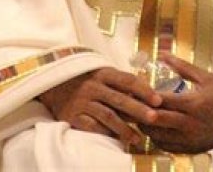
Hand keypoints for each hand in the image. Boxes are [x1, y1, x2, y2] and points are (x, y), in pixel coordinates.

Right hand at [38, 67, 161, 147]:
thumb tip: (148, 92)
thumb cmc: (86, 79)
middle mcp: (93, 86)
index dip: (144, 90)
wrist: (53, 84)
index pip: (128, 80)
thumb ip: (122, 83)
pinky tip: (116, 139)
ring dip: (124, 128)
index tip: (158, 101)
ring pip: (107, 116)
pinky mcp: (72, 116)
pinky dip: (105, 133)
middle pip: (120, 99)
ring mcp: (82, 102)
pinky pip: (91, 127)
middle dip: (138, 110)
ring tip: (138, 138)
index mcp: (104, 73)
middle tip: (154, 118)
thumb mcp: (102, 74)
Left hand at [139, 54, 212, 152]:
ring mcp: (190, 139)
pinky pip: (166, 146)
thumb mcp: (205, 77)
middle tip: (128, 105)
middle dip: (139, 113)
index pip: (161, 101)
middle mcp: (190, 124)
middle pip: (156, 120)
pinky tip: (152, 127)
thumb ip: (182, 66)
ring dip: (145, 126)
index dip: (144, 96)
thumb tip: (162, 54)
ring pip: (158, 135)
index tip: (133, 90)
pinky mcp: (191, 149)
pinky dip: (156, 137)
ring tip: (137, 115)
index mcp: (193, 103)